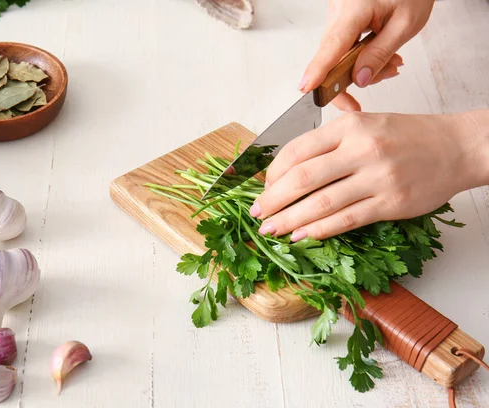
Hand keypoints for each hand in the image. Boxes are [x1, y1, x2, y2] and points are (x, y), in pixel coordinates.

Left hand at [249, 111, 488, 240]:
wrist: (455, 147)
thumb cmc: (406, 136)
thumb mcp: (365, 124)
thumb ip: (329, 143)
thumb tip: (288, 171)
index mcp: (350, 125)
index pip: (298, 150)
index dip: (273, 172)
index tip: (263, 187)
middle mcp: (361, 149)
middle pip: (302, 178)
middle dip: (273, 199)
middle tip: (257, 212)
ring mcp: (377, 177)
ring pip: (321, 203)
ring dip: (289, 219)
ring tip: (271, 229)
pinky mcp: (391, 203)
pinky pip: (346, 220)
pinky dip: (319, 230)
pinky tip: (301, 236)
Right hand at [300, 0, 434, 110]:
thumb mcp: (406, 24)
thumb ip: (380, 54)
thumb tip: (359, 79)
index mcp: (354, 9)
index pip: (332, 46)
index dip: (319, 70)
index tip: (308, 87)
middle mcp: (338, 10)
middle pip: (334, 56)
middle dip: (356, 74)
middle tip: (387, 74)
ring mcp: (336, 14)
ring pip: (339, 54)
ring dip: (362, 64)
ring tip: (392, 60)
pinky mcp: (339, 18)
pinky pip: (343, 45)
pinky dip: (360, 54)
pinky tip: (379, 50)